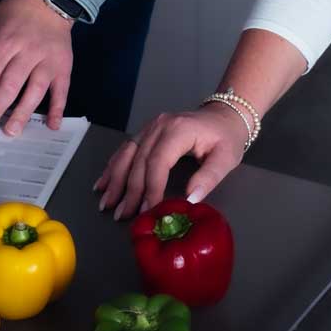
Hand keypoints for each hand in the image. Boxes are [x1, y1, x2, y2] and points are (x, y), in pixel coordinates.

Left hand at [0, 0, 72, 135]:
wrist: (46, 0)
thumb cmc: (10, 17)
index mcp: (4, 43)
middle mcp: (27, 53)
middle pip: (10, 86)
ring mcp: (47, 61)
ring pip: (35, 92)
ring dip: (23, 114)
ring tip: (11, 131)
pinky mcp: (64, 66)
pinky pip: (62, 91)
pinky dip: (57, 109)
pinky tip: (51, 125)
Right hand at [94, 102, 248, 219]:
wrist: (224, 115)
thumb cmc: (227, 138)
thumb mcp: (226, 158)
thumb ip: (209, 178)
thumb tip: (190, 199)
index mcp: (178, 131)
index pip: (157, 162)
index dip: (151, 188)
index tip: (147, 210)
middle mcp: (159, 125)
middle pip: (139, 161)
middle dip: (130, 191)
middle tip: (123, 215)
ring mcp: (150, 127)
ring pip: (127, 154)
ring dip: (114, 180)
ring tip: (107, 202)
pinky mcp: (146, 131)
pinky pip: (126, 149)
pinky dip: (113, 167)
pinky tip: (103, 183)